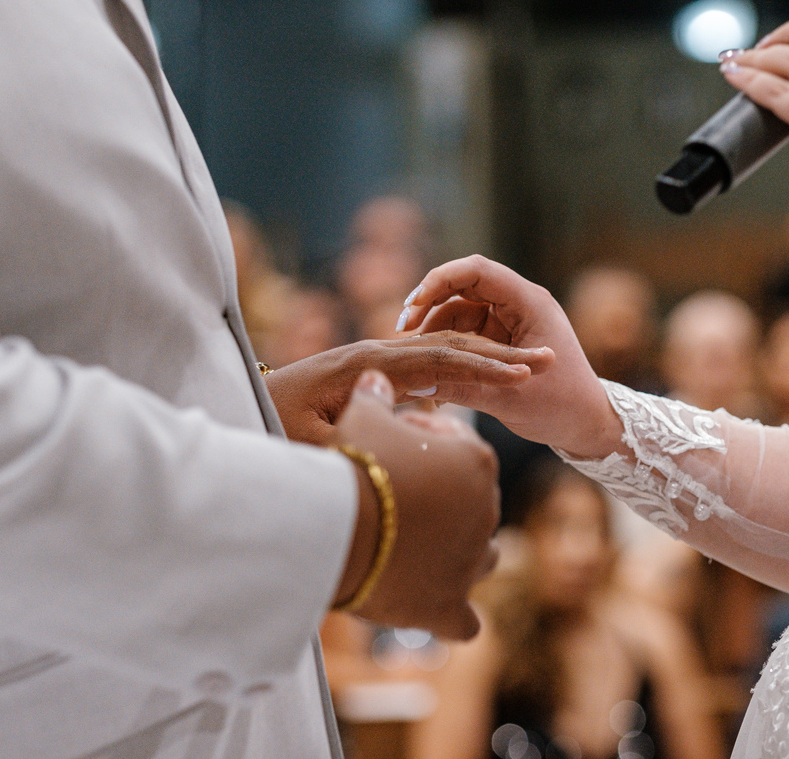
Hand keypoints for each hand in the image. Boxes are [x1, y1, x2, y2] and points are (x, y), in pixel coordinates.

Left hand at [265, 334, 551, 444]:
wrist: (242, 412)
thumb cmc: (270, 430)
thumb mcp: (307, 442)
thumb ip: (349, 432)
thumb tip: (389, 418)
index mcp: (365, 364)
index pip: (439, 358)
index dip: (485, 366)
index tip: (529, 374)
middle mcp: (372, 354)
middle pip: (448, 345)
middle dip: (499, 354)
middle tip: (547, 361)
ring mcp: (372, 362)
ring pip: (439, 352)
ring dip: (485, 359)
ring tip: (528, 368)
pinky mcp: (369, 374)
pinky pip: (423, 367)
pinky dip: (459, 371)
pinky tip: (483, 383)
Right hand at [333, 371, 500, 639]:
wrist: (338, 526)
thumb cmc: (355, 463)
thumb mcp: (363, 416)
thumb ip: (375, 395)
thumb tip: (376, 377)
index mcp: (477, 460)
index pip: (457, 444)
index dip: (422, 441)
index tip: (387, 446)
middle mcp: (487, 511)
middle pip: (469, 498)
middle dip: (438, 494)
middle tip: (390, 493)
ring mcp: (471, 561)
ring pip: (480, 556)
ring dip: (457, 551)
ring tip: (417, 547)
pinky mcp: (450, 607)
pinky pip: (464, 618)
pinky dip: (451, 613)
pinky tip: (434, 606)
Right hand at [398, 256, 622, 457]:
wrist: (589, 425)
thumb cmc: (562, 408)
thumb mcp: (508, 400)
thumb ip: (464, 387)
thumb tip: (417, 385)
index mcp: (529, 303)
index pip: (476, 270)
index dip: (440, 280)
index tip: (413, 306)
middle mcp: (519, 303)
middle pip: (463, 284)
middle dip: (430, 302)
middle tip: (402, 329)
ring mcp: (510, 319)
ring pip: (460, 308)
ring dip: (435, 326)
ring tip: (413, 356)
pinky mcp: (502, 337)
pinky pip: (466, 329)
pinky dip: (447, 343)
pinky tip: (431, 368)